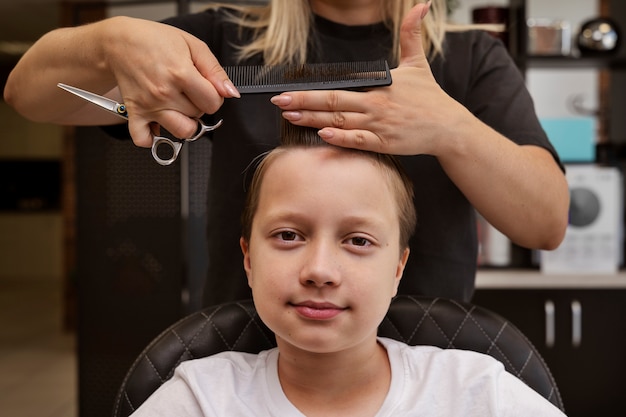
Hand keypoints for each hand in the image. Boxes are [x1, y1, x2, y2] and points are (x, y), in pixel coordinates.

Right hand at [103, 17, 239, 146]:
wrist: (119, 42)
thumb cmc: (155, 41)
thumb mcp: (193, 45)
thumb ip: (215, 71)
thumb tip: (231, 92)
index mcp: (181, 74)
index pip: (213, 103)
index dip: (214, 96)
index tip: (206, 87)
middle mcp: (164, 92)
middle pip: (199, 116)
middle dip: (198, 105)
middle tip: (187, 90)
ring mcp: (148, 105)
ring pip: (181, 132)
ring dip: (184, 122)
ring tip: (178, 106)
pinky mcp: (134, 113)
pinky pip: (144, 140)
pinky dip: (152, 138)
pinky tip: (158, 123)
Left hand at [269, 2, 466, 155]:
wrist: (449, 127)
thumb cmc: (431, 98)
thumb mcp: (419, 62)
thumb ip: (411, 34)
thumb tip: (422, 4)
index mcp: (380, 85)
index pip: (339, 85)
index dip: (312, 88)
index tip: (289, 89)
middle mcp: (376, 104)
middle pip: (333, 102)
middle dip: (303, 102)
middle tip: (279, 102)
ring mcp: (379, 125)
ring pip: (341, 121)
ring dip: (314, 119)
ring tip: (290, 117)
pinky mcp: (385, 143)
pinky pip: (359, 141)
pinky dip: (341, 138)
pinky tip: (323, 135)